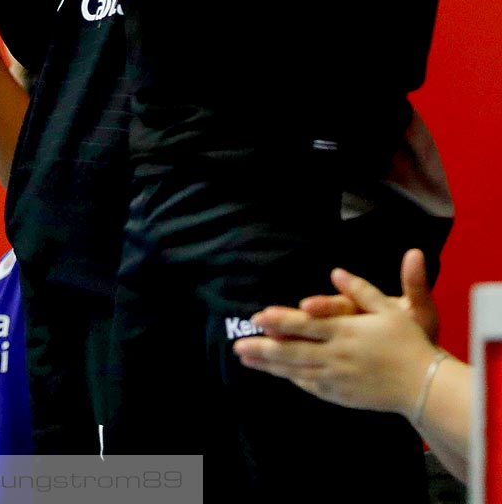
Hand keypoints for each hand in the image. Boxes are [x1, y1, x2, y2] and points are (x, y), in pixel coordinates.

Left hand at [234, 264, 441, 415]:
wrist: (428, 386)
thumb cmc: (410, 343)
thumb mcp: (389, 310)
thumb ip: (361, 290)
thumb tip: (336, 270)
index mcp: (346, 332)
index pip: (306, 325)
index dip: (279, 321)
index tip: (257, 318)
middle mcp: (337, 355)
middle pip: (293, 351)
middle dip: (262, 348)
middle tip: (237, 346)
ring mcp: (338, 378)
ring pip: (297, 370)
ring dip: (270, 365)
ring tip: (246, 359)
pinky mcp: (343, 394)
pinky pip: (312, 386)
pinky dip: (293, 378)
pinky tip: (279, 374)